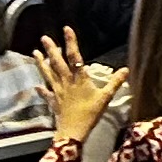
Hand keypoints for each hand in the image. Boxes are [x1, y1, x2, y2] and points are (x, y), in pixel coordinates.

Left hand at [36, 31, 124, 145]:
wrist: (73, 131)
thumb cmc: (90, 114)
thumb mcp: (105, 98)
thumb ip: (115, 83)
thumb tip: (126, 69)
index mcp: (79, 79)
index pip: (75, 57)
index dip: (71, 42)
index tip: (66, 29)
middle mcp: (66, 82)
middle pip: (57, 63)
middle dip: (51, 50)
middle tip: (44, 38)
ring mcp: (58, 92)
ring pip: (48, 74)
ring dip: (41, 63)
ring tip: (35, 53)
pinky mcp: (53, 102)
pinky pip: (46, 94)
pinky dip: (41, 89)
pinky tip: (36, 86)